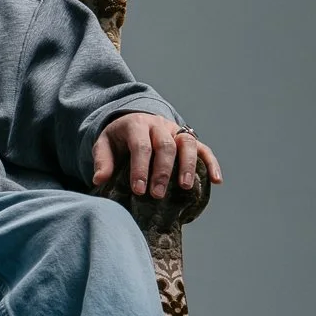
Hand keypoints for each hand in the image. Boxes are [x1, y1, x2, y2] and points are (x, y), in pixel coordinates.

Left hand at [91, 112, 223, 196]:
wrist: (134, 120)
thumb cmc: (119, 138)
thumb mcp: (104, 144)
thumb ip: (102, 160)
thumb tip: (99, 179)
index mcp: (137, 124)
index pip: (141, 146)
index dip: (140, 168)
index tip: (139, 190)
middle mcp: (159, 124)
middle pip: (165, 145)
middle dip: (162, 171)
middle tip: (157, 194)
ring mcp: (176, 130)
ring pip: (187, 143)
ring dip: (187, 166)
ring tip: (185, 187)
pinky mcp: (189, 138)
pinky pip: (203, 149)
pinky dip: (211, 164)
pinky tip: (216, 181)